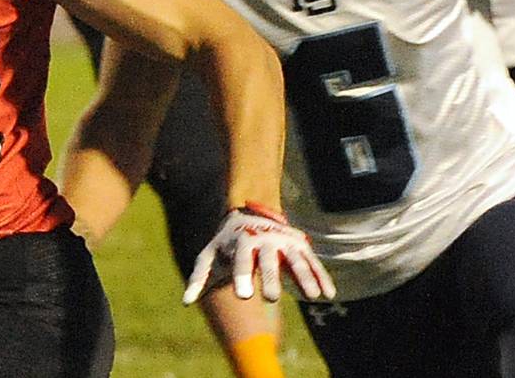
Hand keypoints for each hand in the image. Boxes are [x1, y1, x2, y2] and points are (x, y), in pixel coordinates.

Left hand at [183, 203, 336, 303]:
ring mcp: (284, 241)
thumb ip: (200, 277)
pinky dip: (321, 276)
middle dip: (272, 278)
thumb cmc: (227, 242)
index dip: (242, 275)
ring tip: (312, 297)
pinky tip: (329, 294)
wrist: (249, 211)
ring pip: (295, 259)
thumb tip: (185, 302)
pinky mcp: (299, 245)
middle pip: (269, 259)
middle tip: (272, 299)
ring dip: (305, 276)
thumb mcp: (210, 254)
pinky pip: (311, 261)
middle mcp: (264, 239)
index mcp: (241, 241)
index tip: (243, 296)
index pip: (241, 259)